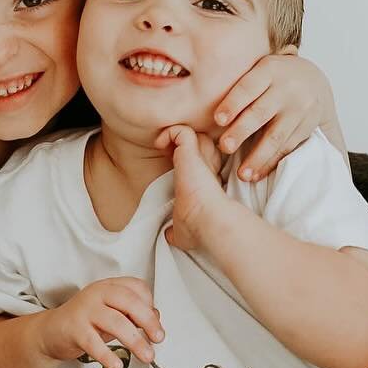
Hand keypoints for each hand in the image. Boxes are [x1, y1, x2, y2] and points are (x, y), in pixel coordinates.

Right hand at [37, 277, 164, 367]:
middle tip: (158, 338)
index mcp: (109, 286)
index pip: (136, 287)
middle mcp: (97, 293)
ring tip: (147, 356)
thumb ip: (133, 315)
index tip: (155, 323)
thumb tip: (156, 320)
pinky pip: (93, 342)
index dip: (150, 304)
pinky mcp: (74, 329)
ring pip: (115, 322)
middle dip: (148, 320)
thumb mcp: (112, 314)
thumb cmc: (87, 322)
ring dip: (135, 341)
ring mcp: (84, 310)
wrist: (51, 332)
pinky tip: (117, 365)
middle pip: (129, 301)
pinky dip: (107, 355)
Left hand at [158, 125, 233, 253]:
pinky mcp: (191, 152)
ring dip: (178, 136)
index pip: (203, 162)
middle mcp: (207, 168)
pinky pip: (181, 131)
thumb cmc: (198, 228)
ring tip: (163, 146)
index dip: (192, 160)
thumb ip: (176, 230)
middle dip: (187, 145)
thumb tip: (169, 236)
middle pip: (202, 143)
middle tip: (169, 152)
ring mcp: (201, 159)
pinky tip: (160, 145)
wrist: (207, 221)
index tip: (176, 166)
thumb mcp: (185, 231)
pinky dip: (169, 133)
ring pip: (195, 133)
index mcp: (207, 182)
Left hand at [211, 47, 337, 181]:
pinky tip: (257, 174)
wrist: (313, 81)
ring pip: (276, 135)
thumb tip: (200, 104)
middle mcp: (287, 89)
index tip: (217, 120)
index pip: (248, 87)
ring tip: (242, 174)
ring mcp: (299, 109)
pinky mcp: (307, 127)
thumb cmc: (273, 79)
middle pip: (261, 112)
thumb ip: (239, 84)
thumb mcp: (260, 71)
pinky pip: (287, 147)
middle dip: (241, 131)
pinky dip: (271, 162)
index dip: (233, 104)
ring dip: (258, 157)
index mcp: (269, 70)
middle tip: (225, 148)